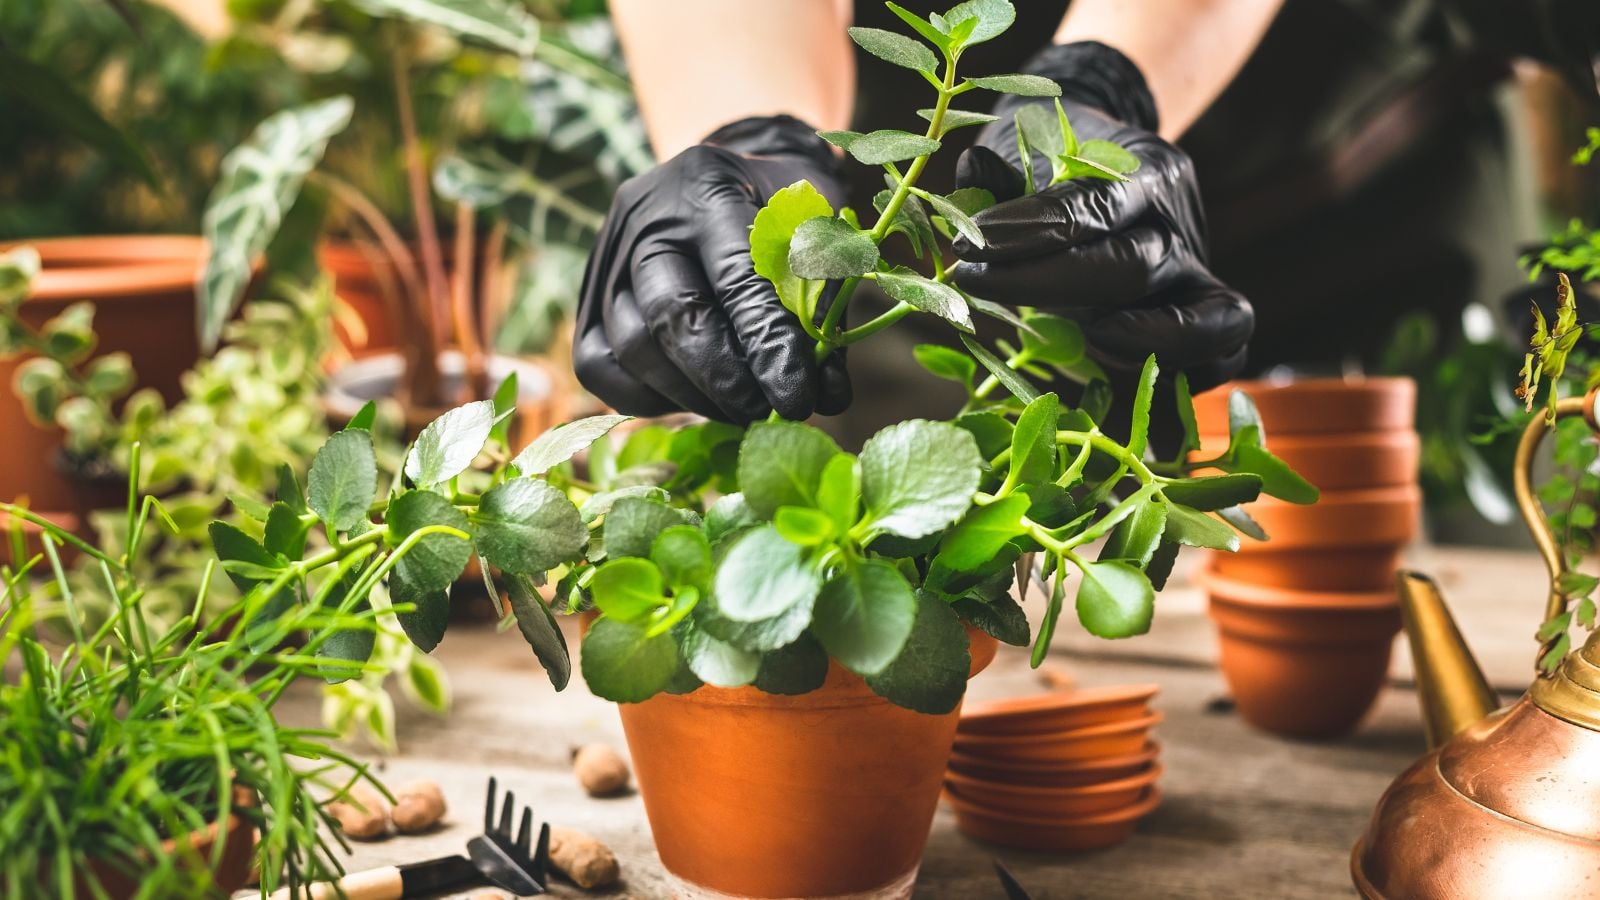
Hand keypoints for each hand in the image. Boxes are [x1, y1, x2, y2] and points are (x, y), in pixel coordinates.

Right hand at [573, 115, 850, 422]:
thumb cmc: (784, 210)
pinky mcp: (586, 297)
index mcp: (709, 186)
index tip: (798, 398)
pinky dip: (649, 398)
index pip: (735, 278)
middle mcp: (644, 217)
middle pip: (670, 315)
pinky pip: (600, 367)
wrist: (733, 176)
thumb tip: (824, 397)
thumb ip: (822, 308)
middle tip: (766, 412)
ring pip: (632, 347)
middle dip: (724, 379)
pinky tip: (696, 400)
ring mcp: (606, 256)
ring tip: (741, 409)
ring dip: (691, 396)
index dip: (768, 346)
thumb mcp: (818, 234)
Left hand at [950, 42, 1252, 391]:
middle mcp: (1179, 222)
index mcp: (1146, 169)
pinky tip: (1116, 364)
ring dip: (1132, 341)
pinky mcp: (1206, 312)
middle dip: (1047, 284)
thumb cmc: (1052, 161)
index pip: (1097, 205)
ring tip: (1070, 337)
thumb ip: (998, 172)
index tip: (969, 245)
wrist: (1102, 161)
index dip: (1030, 231)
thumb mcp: (1023, 150)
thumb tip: (972, 177)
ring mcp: (1198, 272)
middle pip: (1135, 268)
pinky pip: (1224, 350)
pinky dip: (1184, 368)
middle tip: (975, 281)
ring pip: (1204, 320)